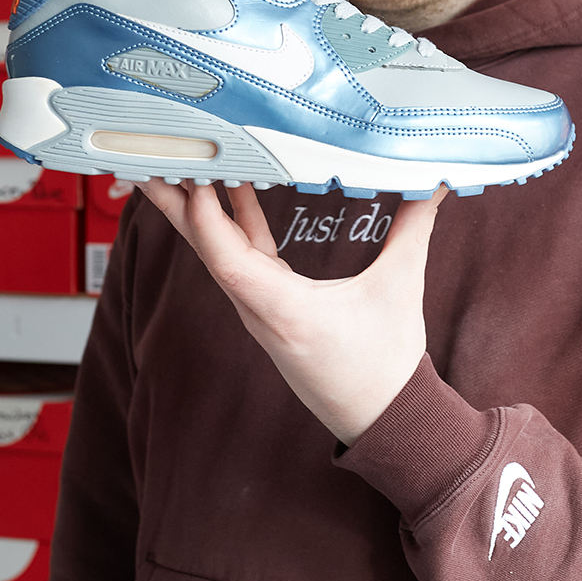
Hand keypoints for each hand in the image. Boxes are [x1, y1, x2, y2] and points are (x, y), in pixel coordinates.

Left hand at [137, 180, 445, 444]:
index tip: (199, 177)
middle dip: (177, 204)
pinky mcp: (271, 311)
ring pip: (219, 254)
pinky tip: (234, 193)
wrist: (383, 421)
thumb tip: (432, 182)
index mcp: (285, 311)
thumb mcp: (399, 290)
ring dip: (199, 210)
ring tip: (179, 164)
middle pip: (207, 251)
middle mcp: (261, 312)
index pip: (229, 262)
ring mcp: (261, 313)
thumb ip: (413, 229)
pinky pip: (242, 262)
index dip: (208, 219)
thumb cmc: (386, 367)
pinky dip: (234, 225)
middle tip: (149, 159)